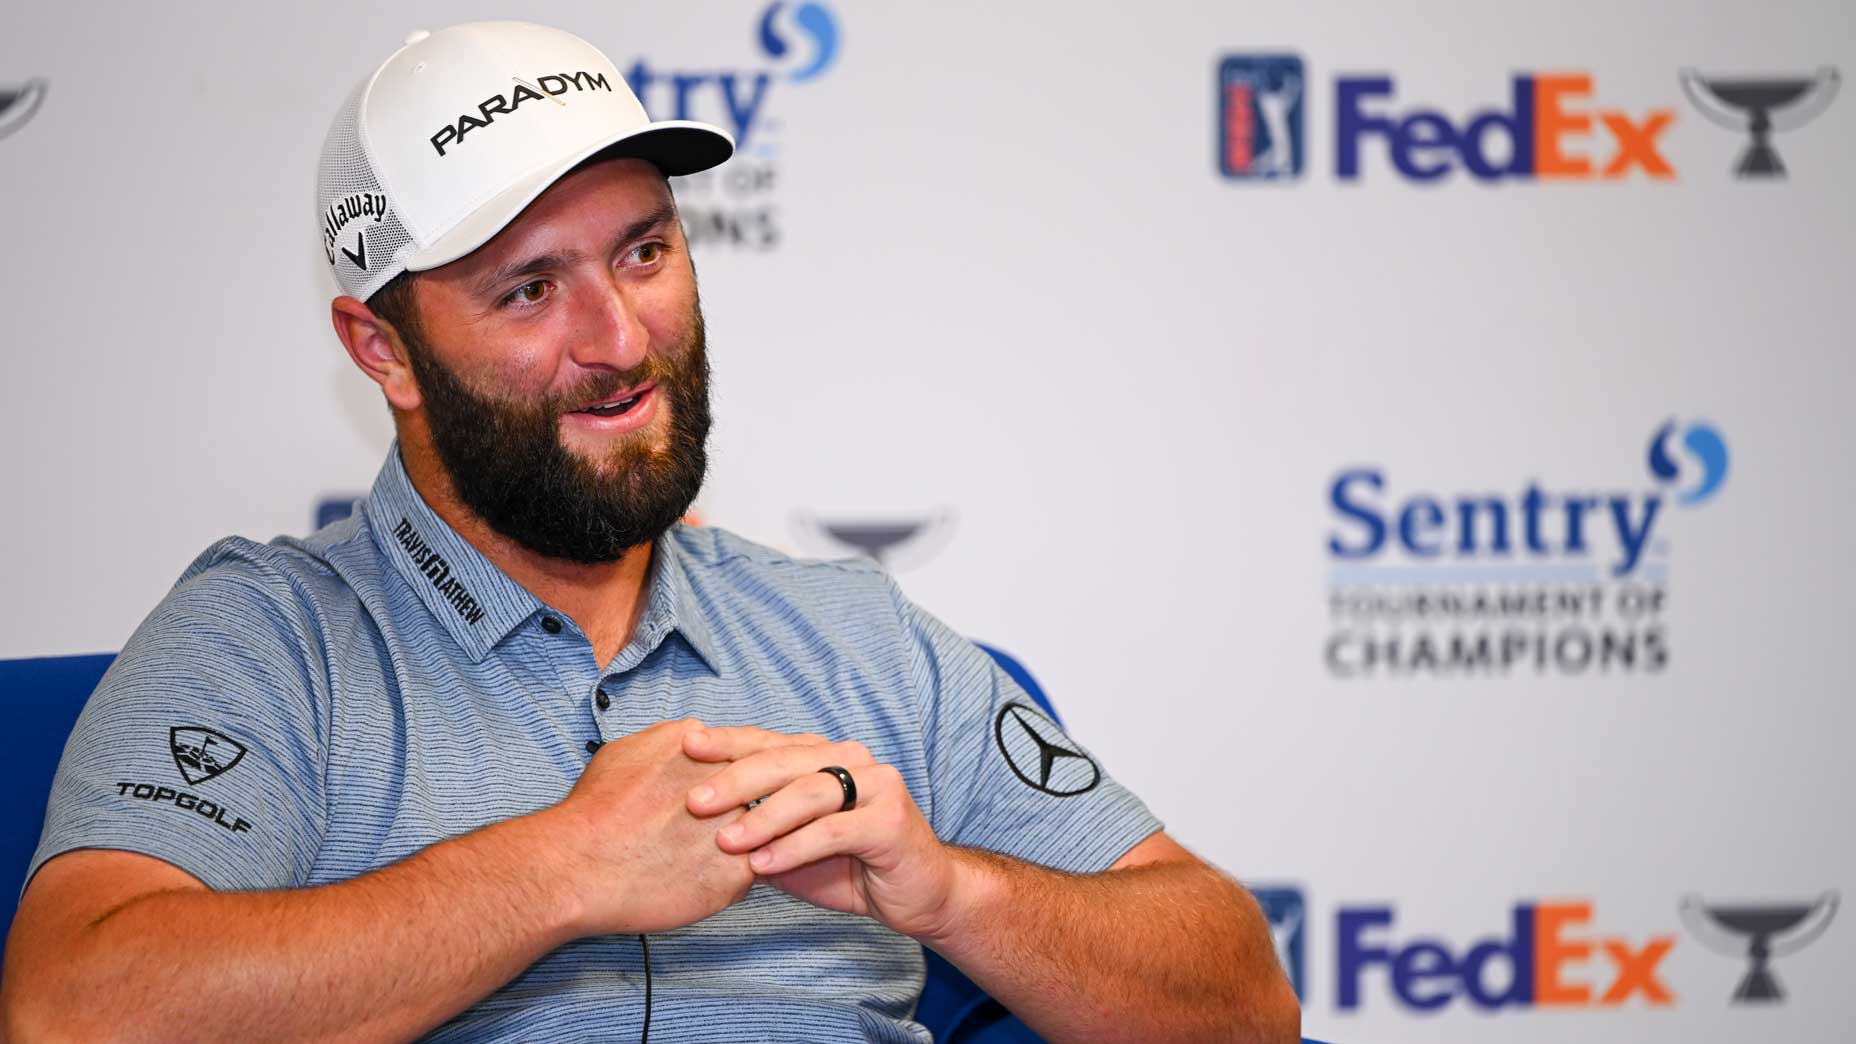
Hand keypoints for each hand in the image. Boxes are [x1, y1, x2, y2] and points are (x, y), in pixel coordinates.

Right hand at [546, 719, 754, 936]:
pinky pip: (745, 874)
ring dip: (730, 847)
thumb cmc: (594, 811)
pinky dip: (722, 880)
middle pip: (748, 796)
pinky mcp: (735, 873)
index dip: (717, 787)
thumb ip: (673, 742)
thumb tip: (695, 742)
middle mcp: (727, 782)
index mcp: (704, 749)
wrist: (577, 866)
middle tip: (684, 834)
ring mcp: (736, 827)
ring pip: (751, 836)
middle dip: (728, 815)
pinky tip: (689, 880)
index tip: (691, 805)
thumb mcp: (628, 751)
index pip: (735, 762)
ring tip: (684, 859)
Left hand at [682, 727, 957, 940]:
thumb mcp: (789, 848)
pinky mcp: (891, 820)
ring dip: (763, 817)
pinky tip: (763, 864)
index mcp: (824, 756)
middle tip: (694, 801)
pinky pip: (833, 830)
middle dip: (735, 779)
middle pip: (784, 760)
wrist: (917, 894)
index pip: (769, 742)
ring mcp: (876, 785)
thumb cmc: (849, 867)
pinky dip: (794, 847)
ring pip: (809, 791)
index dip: (728, 742)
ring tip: (726, 841)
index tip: (686, 744)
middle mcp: (851, 760)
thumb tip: (693, 824)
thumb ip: (755, 830)